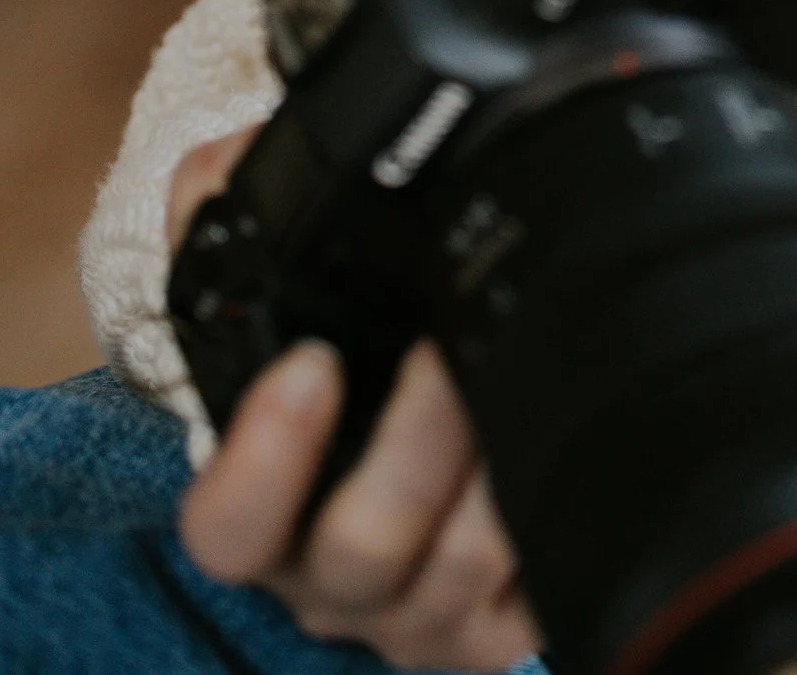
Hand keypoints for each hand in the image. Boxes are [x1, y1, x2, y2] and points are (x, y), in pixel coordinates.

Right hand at [169, 128, 538, 672]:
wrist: (437, 427)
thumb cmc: (347, 353)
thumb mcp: (288, 285)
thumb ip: (237, 215)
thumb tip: (223, 171)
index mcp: (266, 507)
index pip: (229, 524)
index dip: (260, 462)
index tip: (311, 366)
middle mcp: (332, 577)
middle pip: (357, 547)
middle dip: (414, 442)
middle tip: (448, 350)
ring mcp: (421, 611)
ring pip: (457, 568)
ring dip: (495, 460)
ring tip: (532, 364)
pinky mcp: (504, 626)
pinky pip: (536, 591)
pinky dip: (553, 512)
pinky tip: (573, 432)